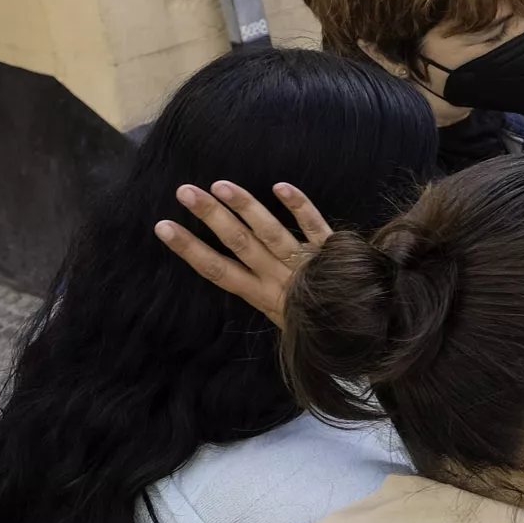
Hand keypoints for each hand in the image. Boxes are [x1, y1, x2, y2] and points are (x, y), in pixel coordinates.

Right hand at [153, 180, 331, 325]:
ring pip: (270, 232)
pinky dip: (299, 206)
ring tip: (221, 185)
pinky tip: (280, 186)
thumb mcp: (281, 314)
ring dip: (245, 207)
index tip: (163, 227)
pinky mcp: (333, 254)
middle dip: (211, 217)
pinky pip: (315, 227)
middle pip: (239, 243)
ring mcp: (305, 264)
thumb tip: (233, 266)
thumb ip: (262, 290)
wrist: (360, 337)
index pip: (218, 271)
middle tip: (185, 191)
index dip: (190, 250)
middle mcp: (279, 278)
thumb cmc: (314, 323)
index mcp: (263, 295)